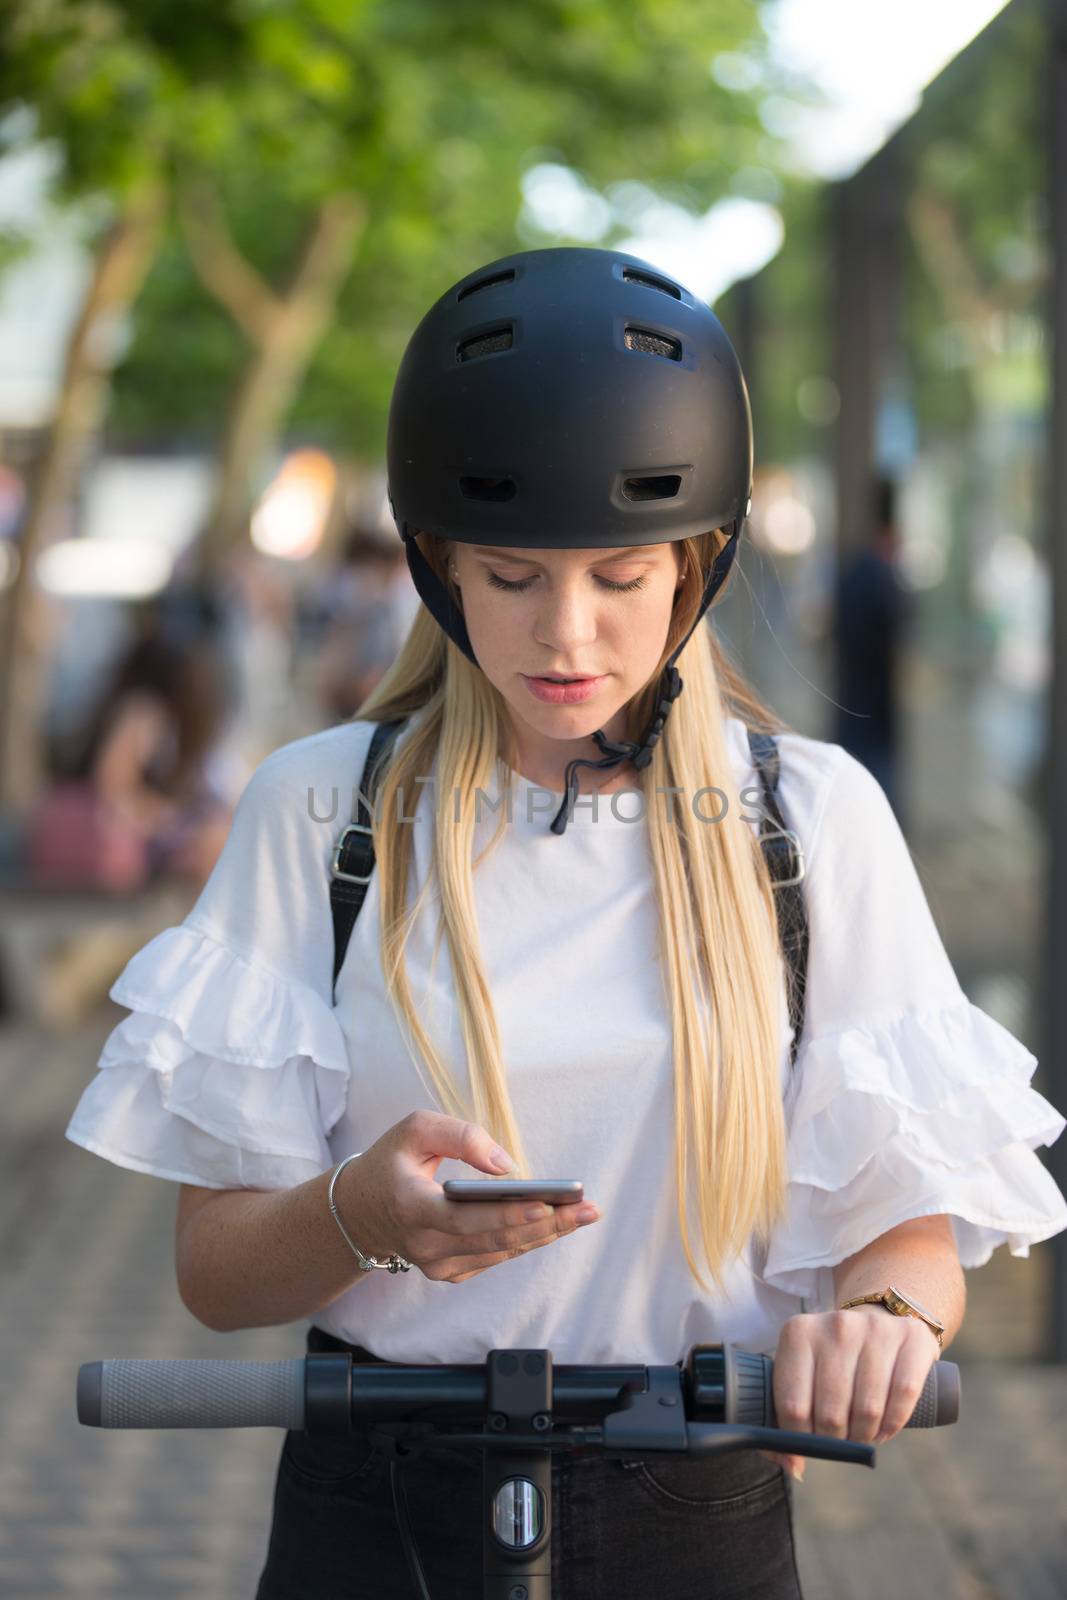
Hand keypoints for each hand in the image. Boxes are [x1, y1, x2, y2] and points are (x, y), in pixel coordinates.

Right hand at [337, 1110, 599, 1283]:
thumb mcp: (415, 1129)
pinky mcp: (449, 1273)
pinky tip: (556, 1224)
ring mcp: (437, 1266)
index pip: (466, 1219)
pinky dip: (526, 1239)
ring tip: (584, 1214)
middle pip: (495, 1240)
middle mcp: (425, 1246)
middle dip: (547, 1224)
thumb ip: (460, 1135)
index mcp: (412, 1208)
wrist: (359, 1211)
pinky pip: (496, 1256)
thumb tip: (506, 1165)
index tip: (547, 1204)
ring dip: (545, 1233)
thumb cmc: (391, 1162)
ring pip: (501, 1251)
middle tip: (588, 1209)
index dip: (509, 1214)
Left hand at [758, 1304, 940, 1479]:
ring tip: (862, 1434)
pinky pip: (904, 1395)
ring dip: (865, 1436)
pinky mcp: (912, 1337)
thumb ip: (786, 1422)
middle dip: (836, 1440)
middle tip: (840, 1440)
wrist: (878, 1322)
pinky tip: (885, 1428)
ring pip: (868, 1409)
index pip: (793, 1406)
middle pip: (831, 1413)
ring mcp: (875, 1328)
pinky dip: (893, 1424)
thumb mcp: (801, 1375)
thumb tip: (794, 1468)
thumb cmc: (832, 1361)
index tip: (810, 1443)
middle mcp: (836, 1325)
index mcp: (798, 1333)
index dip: (801, 1439)